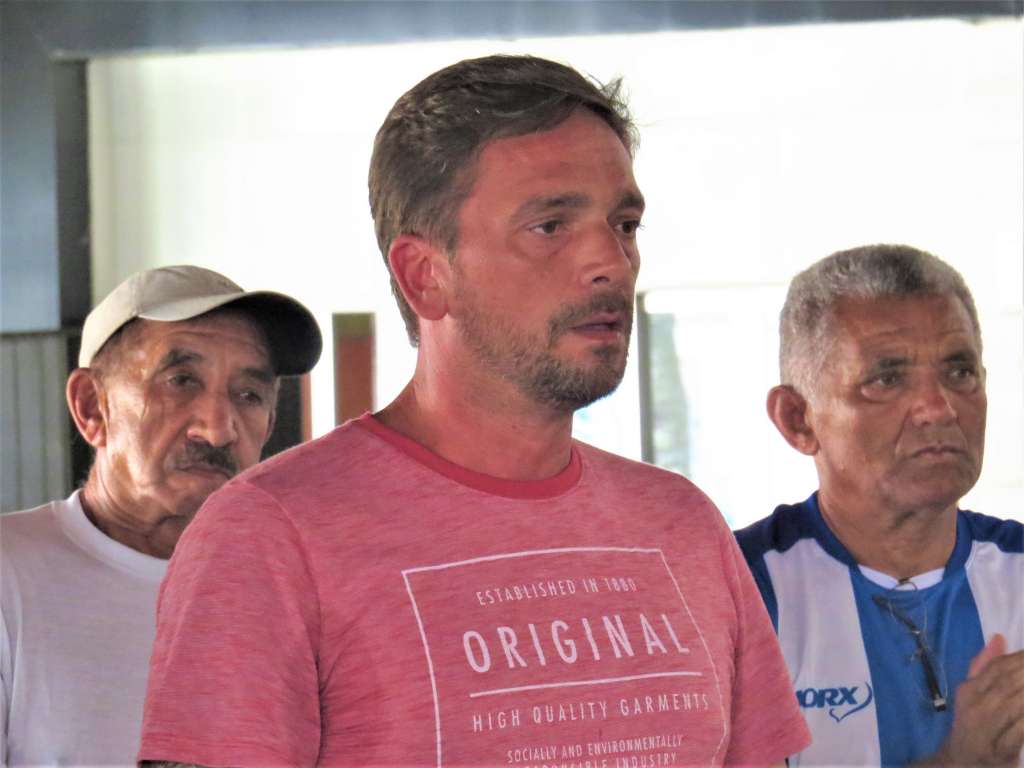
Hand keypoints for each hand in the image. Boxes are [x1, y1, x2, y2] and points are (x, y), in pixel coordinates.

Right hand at [922, 634, 1023, 766]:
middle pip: (1008, 683)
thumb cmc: (971, 725)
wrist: (961, 763)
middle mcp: (975, 708)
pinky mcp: (1000, 752)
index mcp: (968, 691)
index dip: (1020, 657)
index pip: (997, 667)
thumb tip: (999, 638)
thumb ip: (984, 667)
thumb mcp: (971, 695)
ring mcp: (986, 731)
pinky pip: (1020, 731)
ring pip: (1016, 705)